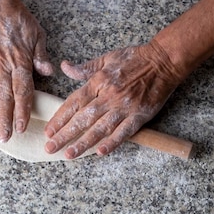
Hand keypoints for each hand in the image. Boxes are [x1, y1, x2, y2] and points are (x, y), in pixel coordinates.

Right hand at [0, 0, 52, 141]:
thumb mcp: (38, 36)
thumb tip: (48, 71)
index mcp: (19, 63)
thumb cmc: (18, 22)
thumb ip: (41, 56)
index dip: (22, 111)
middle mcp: (1, 67)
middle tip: (3, 138)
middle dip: (4, 119)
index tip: (21, 127)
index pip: (22, 92)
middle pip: (3, 97)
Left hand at [44, 41, 182, 158]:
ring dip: (84, 143)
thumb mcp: (107, 58)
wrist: (163, 61)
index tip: (49, 130)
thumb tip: (65, 67)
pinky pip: (123, 132)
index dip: (60, 118)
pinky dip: (112, 142)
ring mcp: (124, 108)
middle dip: (65, 135)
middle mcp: (109, 96)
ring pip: (100, 128)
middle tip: (51, 148)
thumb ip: (85, 68)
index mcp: (99, 82)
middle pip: (83, 119)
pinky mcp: (139, 116)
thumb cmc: (135, 58)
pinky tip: (99, 152)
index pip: (74, 103)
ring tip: (70, 155)